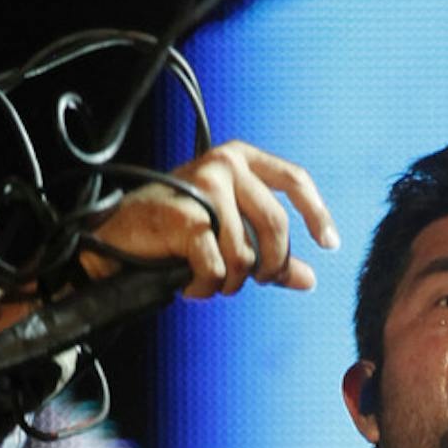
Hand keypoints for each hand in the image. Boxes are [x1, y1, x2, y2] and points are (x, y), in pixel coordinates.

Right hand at [81, 139, 339, 299]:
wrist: (117, 237)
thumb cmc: (174, 233)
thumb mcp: (228, 234)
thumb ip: (268, 252)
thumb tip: (308, 280)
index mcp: (240, 159)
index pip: (293, 180)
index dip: (316, 213)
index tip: (330, 244)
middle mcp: (225, 165)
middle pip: (276, 227)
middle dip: (270, 267)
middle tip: (251, 283)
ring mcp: (204, 186)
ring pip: (245, 255)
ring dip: (230, 282)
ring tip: (206, 281)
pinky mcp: (185, 216)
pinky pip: (216, 269)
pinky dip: (204, 288)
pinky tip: (188, 284)